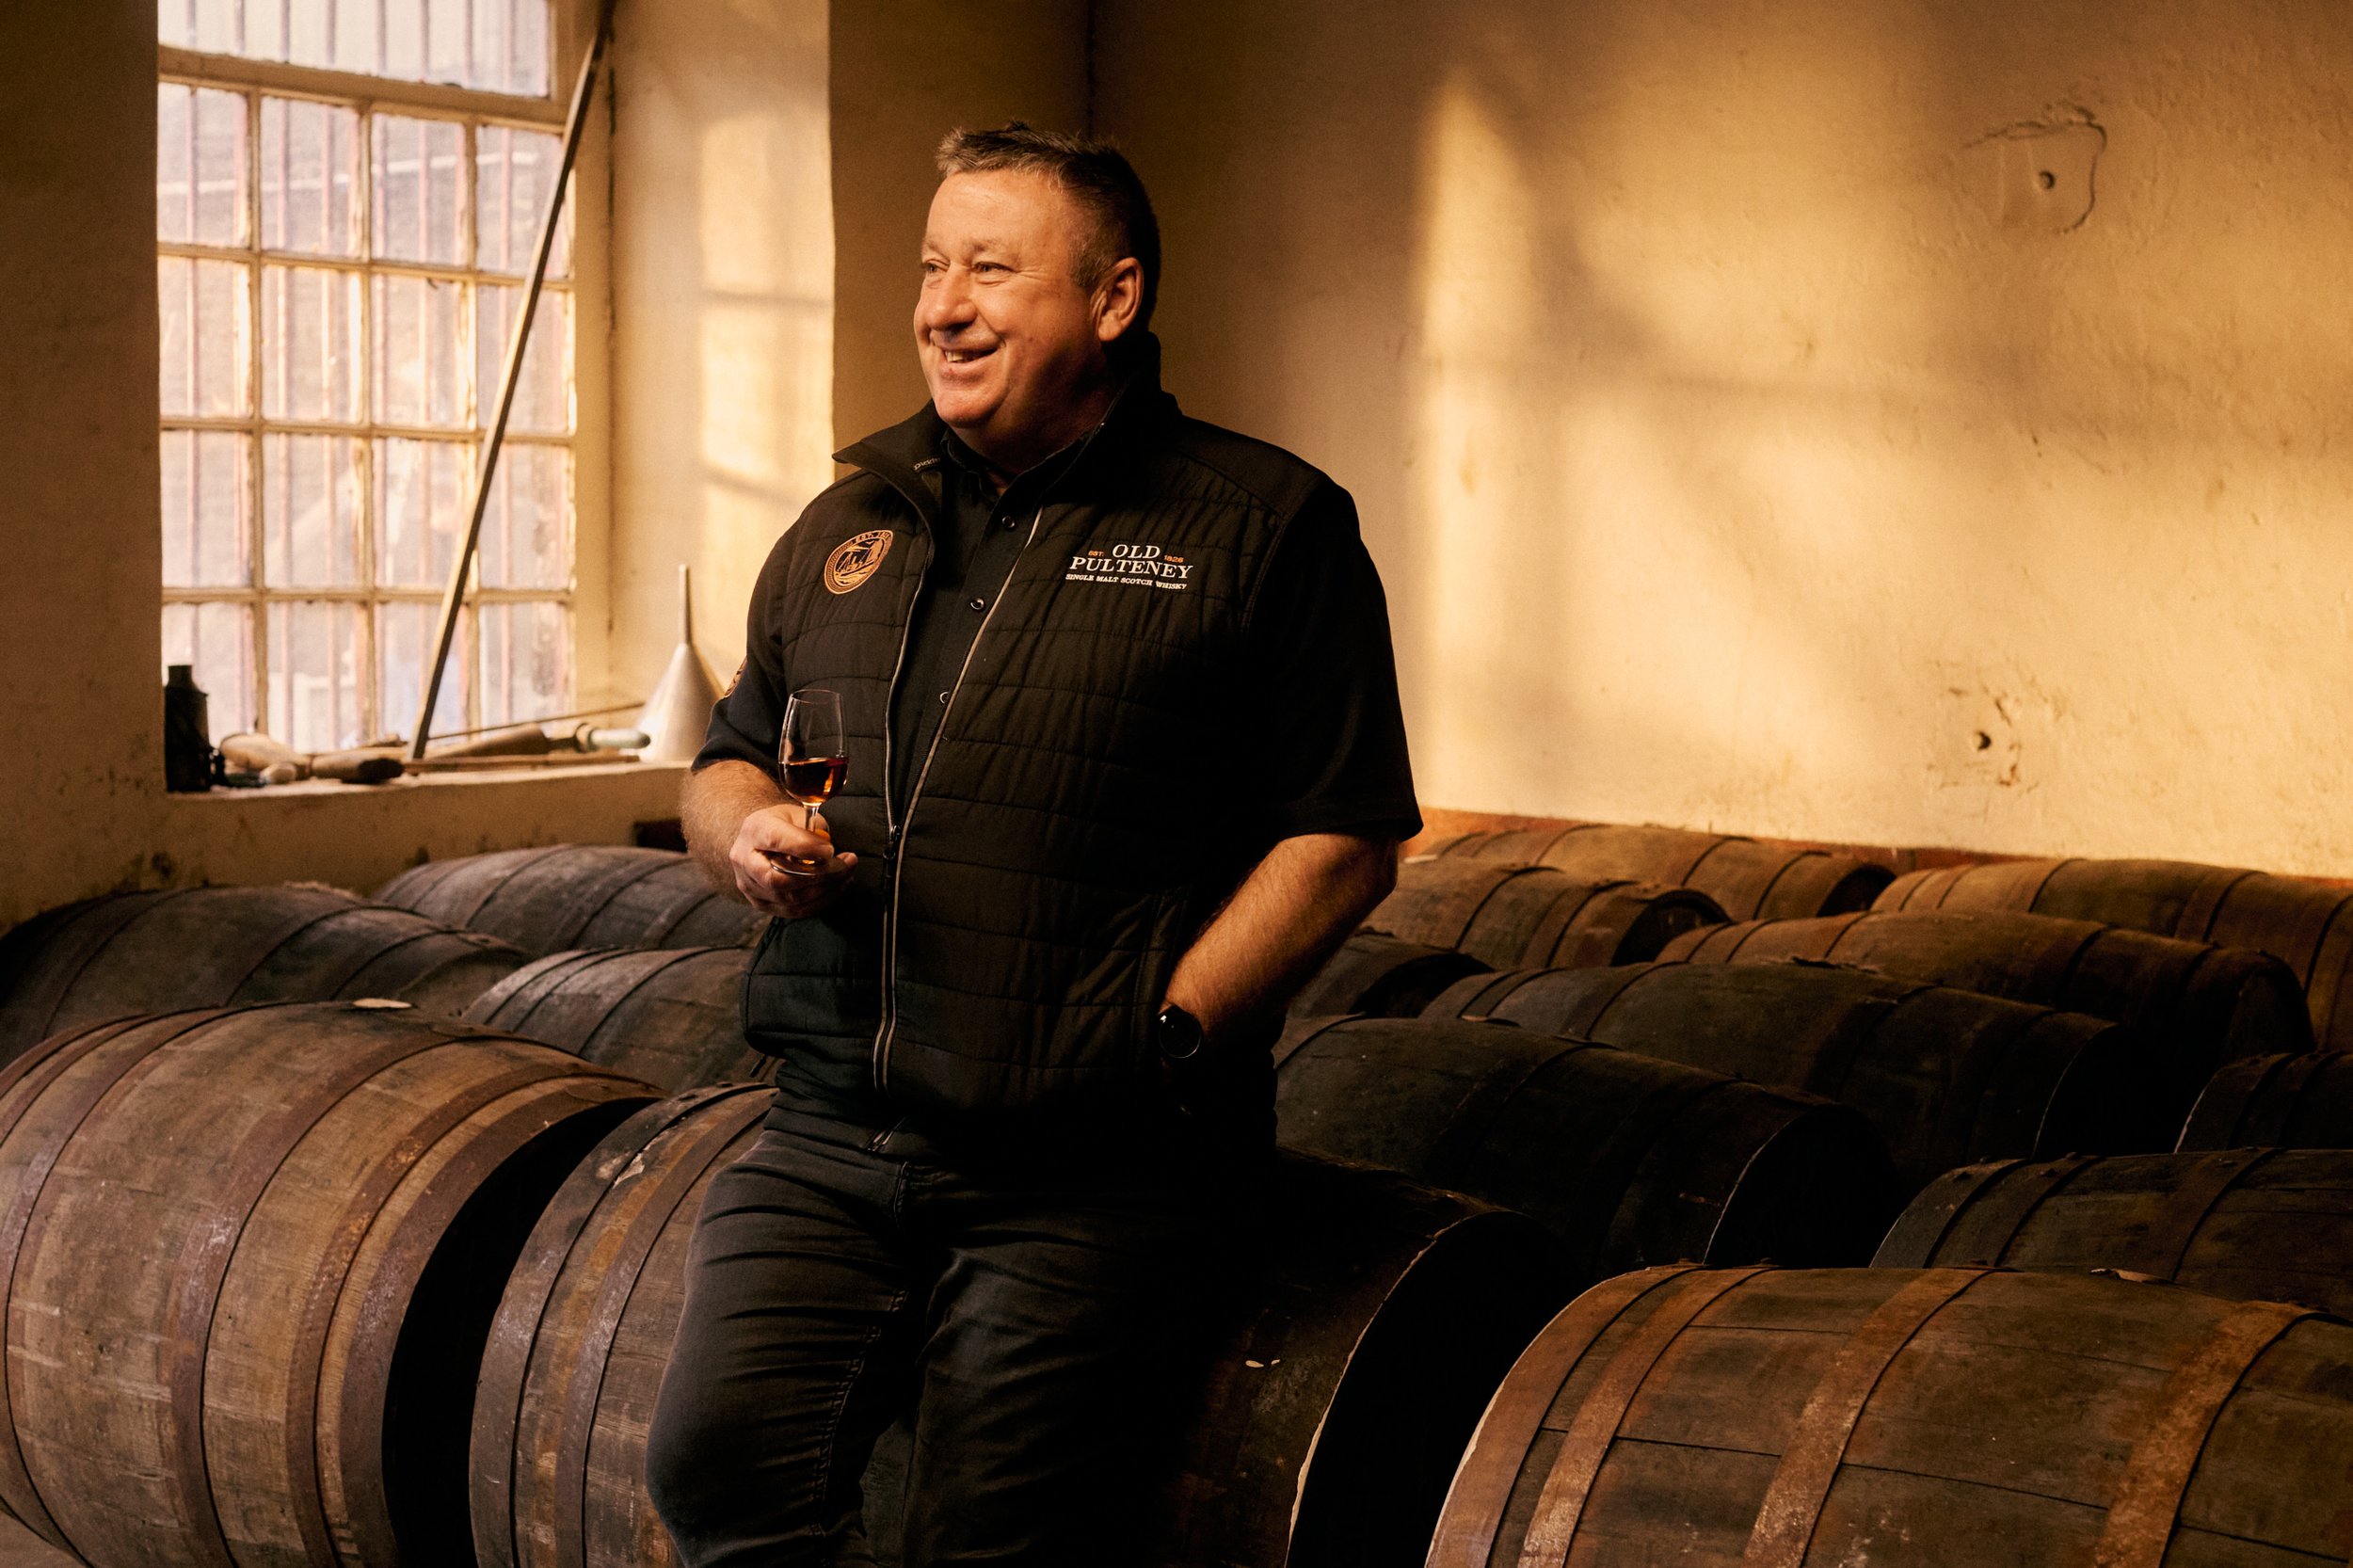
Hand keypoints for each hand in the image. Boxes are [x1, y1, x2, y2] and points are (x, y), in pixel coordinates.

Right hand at [728, 805, 857, 918]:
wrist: (762, 840)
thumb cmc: (784, 824)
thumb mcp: (797, 814)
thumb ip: (811, 828)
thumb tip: (826, 853)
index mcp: (754, 829)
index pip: (776, 840)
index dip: (806, 848)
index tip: (831, 850)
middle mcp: (744, 859)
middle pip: (777, 878)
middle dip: (818, 876)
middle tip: (844, 866)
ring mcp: (749, 885)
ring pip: (788, 899)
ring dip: (824, 890)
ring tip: (846, 875)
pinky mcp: (760, 903)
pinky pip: (793, 911)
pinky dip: (819, 902)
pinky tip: (836, 888)